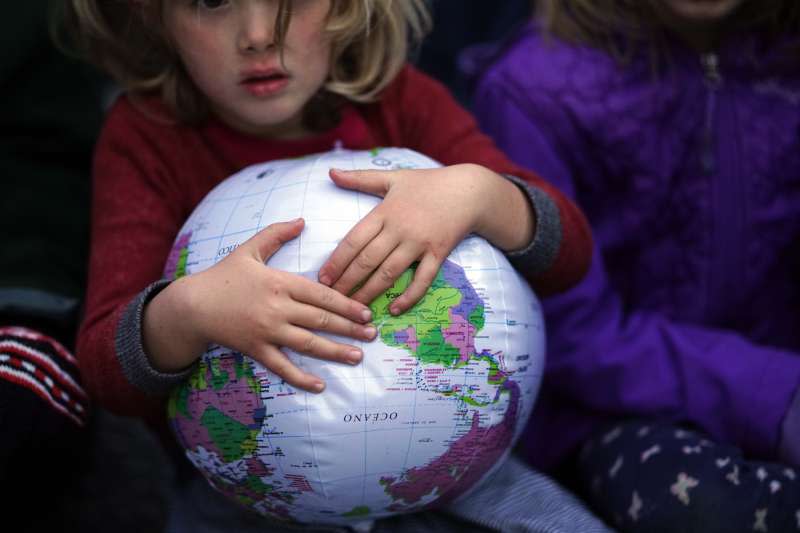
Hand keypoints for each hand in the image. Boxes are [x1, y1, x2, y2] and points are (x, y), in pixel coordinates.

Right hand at [145, 219, 375, 392]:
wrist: (192, 305)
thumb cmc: (223, 275)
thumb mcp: (250, 249)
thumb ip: (277, 233)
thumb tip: (302, 220)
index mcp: (280, 282)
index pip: (322, 294)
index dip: (347, 304)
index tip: (366, 312)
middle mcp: (278, 308)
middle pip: (321, 320)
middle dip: (349, 328)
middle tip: (372, 334)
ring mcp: (267, 331)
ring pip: (308, 344)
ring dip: (335, 351)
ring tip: (357, 357)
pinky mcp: (256, 349)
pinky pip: (282, 367)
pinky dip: (301, 378)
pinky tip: (320, 386)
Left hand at [318, 164, 516, 313]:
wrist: (468, 190)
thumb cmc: (427, 183)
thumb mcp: (392, 177)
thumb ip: (360, 178)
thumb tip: (330, 172)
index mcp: (385, 211)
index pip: (353, 240)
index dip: (336, 261)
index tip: (322, 278)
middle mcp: (400, 229)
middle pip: (367, 260)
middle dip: (347, 282)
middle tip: (331, 298)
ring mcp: (419, 243)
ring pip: (389, 273)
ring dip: (370, 292)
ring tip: (354, 308)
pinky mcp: (438, 254)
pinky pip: (422, 280)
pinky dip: (409, 296)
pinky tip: (394, 309)